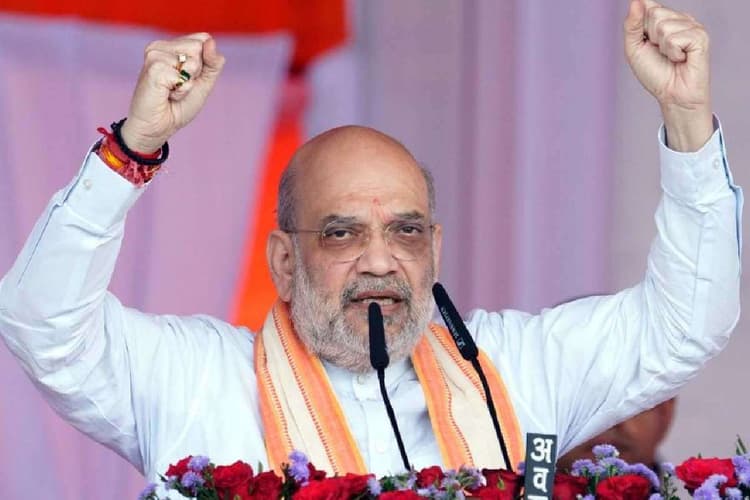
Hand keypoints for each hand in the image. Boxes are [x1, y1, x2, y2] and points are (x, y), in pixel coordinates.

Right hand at [120, 33, 225, 153]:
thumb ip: (212, 62)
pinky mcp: (153, 68)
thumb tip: (210, 40)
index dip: (203, 64)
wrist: (159, 127)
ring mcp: (154, 55)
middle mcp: (160, 46)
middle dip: (195, 73)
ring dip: (187, 83)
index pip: (203, 40)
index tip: (188, 78)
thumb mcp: (204, 82)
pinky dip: (181, 91)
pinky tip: (167, 95)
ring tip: (172, 90)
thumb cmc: (179, 105)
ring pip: (193, 61)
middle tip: (179, 86)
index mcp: (171, 45)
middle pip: (198, 48)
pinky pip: (183, 76)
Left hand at [624, 0, 712, 150]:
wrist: (672, 95)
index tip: (648, 41)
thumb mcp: (635, 48)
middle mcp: (681, 19)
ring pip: (663, 25)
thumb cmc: (655, 73)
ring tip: (671, 57)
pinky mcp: (701, 37)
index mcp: (666, 19)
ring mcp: (693, 26)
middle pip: (654, 13)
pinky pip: (674, 38)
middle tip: (661, 53)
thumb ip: (632, 24)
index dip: (641, 25)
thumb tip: (637, 0)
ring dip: (662, 47)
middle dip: (650, 38)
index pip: (647, 6)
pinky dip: (672, 53)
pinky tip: (681, 59)